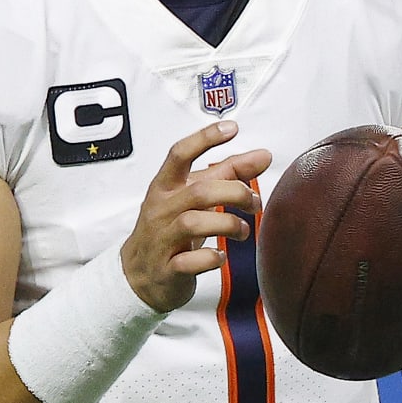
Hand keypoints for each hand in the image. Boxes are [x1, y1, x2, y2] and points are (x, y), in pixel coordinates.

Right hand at [122, 121, 271, 312]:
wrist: (139, 274)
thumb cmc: (169, 229)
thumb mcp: (192, 196)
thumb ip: (227, 174)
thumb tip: (262, 156)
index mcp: (165, 186)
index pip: (179, 154)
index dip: (205, 139)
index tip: (231, 128)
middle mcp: (161, 209)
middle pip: (199, 191)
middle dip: (235, 193)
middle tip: (254, 202)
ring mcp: (161, 239)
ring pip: (194, 223)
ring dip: (228, 224)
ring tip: (243, 230)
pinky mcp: (168, 268)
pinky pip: (190, 261)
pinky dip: (211, 258)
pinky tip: (221, 256)